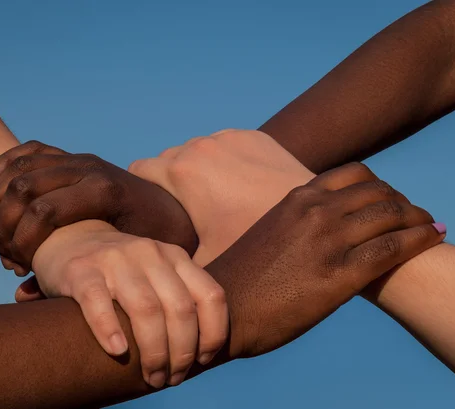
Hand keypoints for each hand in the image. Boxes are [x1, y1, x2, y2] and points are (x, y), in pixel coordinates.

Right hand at [0, 141, 197, 274]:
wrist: (169, 210)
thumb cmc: (149, 243)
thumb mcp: (123, 264)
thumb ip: (78, 279)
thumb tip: (21, 295)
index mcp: (104, 191)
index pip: (43, 211)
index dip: (19, 241)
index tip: (17, 266)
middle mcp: (90, 168)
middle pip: (25, 187)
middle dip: (2, 223)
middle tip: (0, 251)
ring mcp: (81, 158)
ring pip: (22, 167)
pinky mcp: (74, 157)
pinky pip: (30, 150)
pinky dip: (4, 163)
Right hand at [30, 220, 227, 387]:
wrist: (71, 238)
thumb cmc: (122, 272)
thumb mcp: (158, 273)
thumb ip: (179, 297)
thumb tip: (203, 353)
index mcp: (175, 256)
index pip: (210, 295)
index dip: (213, 333)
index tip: (204, 360)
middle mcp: (150, 253)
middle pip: (180, 308)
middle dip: (182, 351)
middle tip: (172, 378)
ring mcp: (115, 259)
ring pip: (146, 308)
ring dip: (154, 351)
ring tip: (152, 377)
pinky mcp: (82, 270)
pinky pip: (98, 301)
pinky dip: (109, 329)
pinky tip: (117, 351)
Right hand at [129, 129, 313, 264]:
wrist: (315, 224)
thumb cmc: (254, 247)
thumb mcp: (205, 261)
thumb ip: (170, 262)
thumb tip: (148, 272)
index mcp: (181, 172)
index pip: (138, 170)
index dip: (141, 191)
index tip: (153, 210)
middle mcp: (200, 146)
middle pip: (167, 159)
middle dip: (171, 181)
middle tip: (185, 210)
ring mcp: (228, 136)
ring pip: (196, 149)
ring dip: (198, 169)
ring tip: (213, 198)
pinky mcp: (253, 135)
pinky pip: (224, 144)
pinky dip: (224, 160)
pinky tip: (239, 186)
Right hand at [204, 162, 445, 358]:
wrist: (225, 310)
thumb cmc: (242, 277)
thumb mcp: (268, 231)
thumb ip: (298, 220)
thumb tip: (325, 225)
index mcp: (296, 198)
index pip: (354, 174)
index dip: (380, 185)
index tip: (389, 199)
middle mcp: (315, 211)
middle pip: (378, 192)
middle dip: (402, 202)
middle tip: (414, 216)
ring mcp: (328, 241)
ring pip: (391, 214)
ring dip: (418, 218)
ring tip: (429, 227)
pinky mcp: (339, 276)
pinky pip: (392, 249)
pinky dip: (420, 239)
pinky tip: (432, 238)